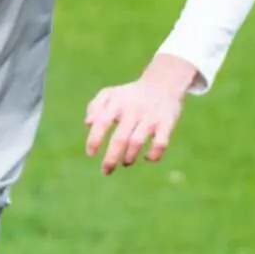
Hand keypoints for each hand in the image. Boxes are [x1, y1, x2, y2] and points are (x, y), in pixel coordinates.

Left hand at [84, 58, 193, 175]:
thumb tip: (88, 124)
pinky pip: (161, 143)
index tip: (90, 154)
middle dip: (111, 158)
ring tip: (125, 163)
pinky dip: (154, 155)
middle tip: (106, 171)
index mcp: (117, 104)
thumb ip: (95, 106)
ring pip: (137, 142)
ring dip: (129, 157)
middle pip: (120, 139)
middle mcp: (133, 111)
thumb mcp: (110, 94)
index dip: (94, 140)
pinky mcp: (167, 123)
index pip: (102, 122)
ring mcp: (150, 117)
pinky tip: (148, 158)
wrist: (163, 82)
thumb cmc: (130, 94)